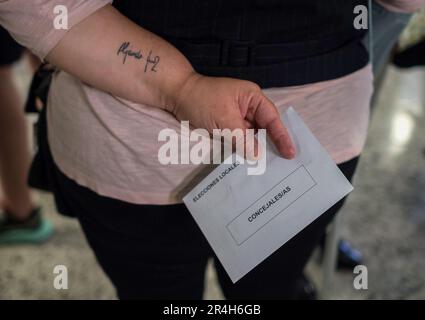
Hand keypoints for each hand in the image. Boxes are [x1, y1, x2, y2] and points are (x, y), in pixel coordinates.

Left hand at [170, 73, 294, 158]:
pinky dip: (245, 150)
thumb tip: (257, 156)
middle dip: (273, 145)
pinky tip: (250, 163)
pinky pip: (240, 140)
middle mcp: (248, 107)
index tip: (290, 153)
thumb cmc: (201, 100)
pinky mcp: (228, 127)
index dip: (282, 136)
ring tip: (270, 168)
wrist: (177, 96)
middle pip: (265, 128)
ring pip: (253, 137)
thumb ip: (242, 138)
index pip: (271, 118)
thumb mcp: (224, 119)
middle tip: (284, 164)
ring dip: (258, 150)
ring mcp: (238, 118)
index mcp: (252, 97)